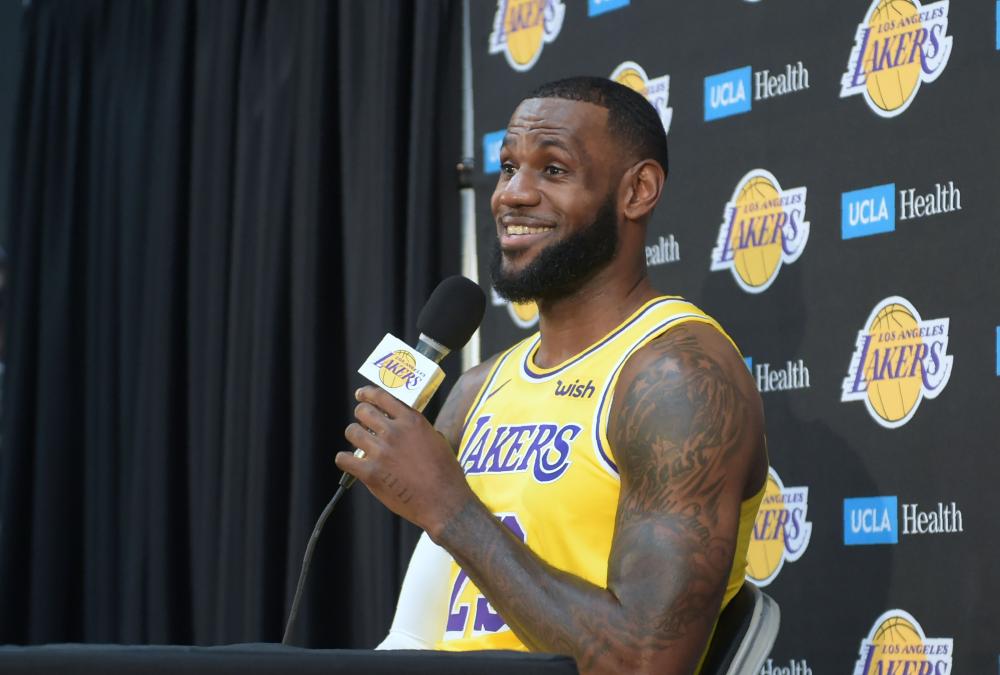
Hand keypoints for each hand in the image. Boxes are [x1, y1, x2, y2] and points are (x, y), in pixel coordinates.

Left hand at [337, 386, 474, 536]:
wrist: (444, 502)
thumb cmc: (446, 474)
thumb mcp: (437, 440)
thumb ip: (418, 429)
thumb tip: (405, 425)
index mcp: (412, 421)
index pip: (382, 396)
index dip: (368, 394)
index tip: (362, 395)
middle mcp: (395, 432)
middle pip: (363, 411)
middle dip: (361, 415)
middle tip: (363, 423)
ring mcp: (381, 452)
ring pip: (352, 432)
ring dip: (354, 436)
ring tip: (359, 443)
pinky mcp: (371, 473)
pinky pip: (344, 459)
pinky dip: (345, 459)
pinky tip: (350, 462)